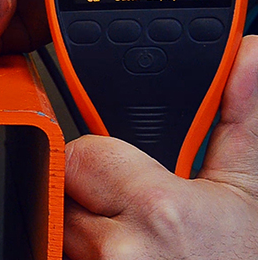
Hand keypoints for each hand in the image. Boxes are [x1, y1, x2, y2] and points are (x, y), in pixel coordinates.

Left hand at [64, 35, 257, 259]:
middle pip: (62, 194)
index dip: (99, 161)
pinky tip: (124, 259)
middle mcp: (117, 254)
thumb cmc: (245, 259)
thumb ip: (237, 120)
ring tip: (135, 247)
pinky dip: (81, 256)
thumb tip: (248, 57)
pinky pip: (60, 257)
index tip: (122, 176)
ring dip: (83, 235)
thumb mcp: (247, 193)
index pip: (79, 153)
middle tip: (133, 219)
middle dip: (89, 198)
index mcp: (158, 212)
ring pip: (58, 235)